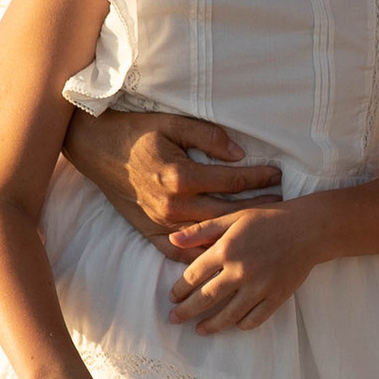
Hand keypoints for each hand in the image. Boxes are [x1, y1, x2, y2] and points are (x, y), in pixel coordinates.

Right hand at [64, 104, 281, 250]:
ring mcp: (161, 223)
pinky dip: (203, 255)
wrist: (96, 148)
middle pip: (227, 212)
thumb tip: (239, 153)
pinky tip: (222, 255)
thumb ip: (209, 137)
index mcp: (181, 176)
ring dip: (235, 232)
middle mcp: (173, 205)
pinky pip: (180, 252)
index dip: (259, 178)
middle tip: (282, 204)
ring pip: (208, 235)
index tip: (279, 175)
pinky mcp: (150, 232)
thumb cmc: (136, 132)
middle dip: (257, 207)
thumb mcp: (173, 123)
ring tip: (259, 228)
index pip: (232, 181)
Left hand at [167, 197, 324, 333]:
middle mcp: (240, 270)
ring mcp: (259, 286)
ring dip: (211, 325)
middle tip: (174, 319)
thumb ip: (201, 230)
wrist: (309, 228)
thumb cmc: (269, 219)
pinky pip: (255, 319)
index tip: (172, 297)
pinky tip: (233, 325)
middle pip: (205, 298)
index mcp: (226, 249)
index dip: (180, 289)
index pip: (193, 276)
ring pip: (228, 314)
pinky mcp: (277, 297)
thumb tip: (171, 239)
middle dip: (186, 312)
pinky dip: (241, 325)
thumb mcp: (233, 218)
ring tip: (199, 330)